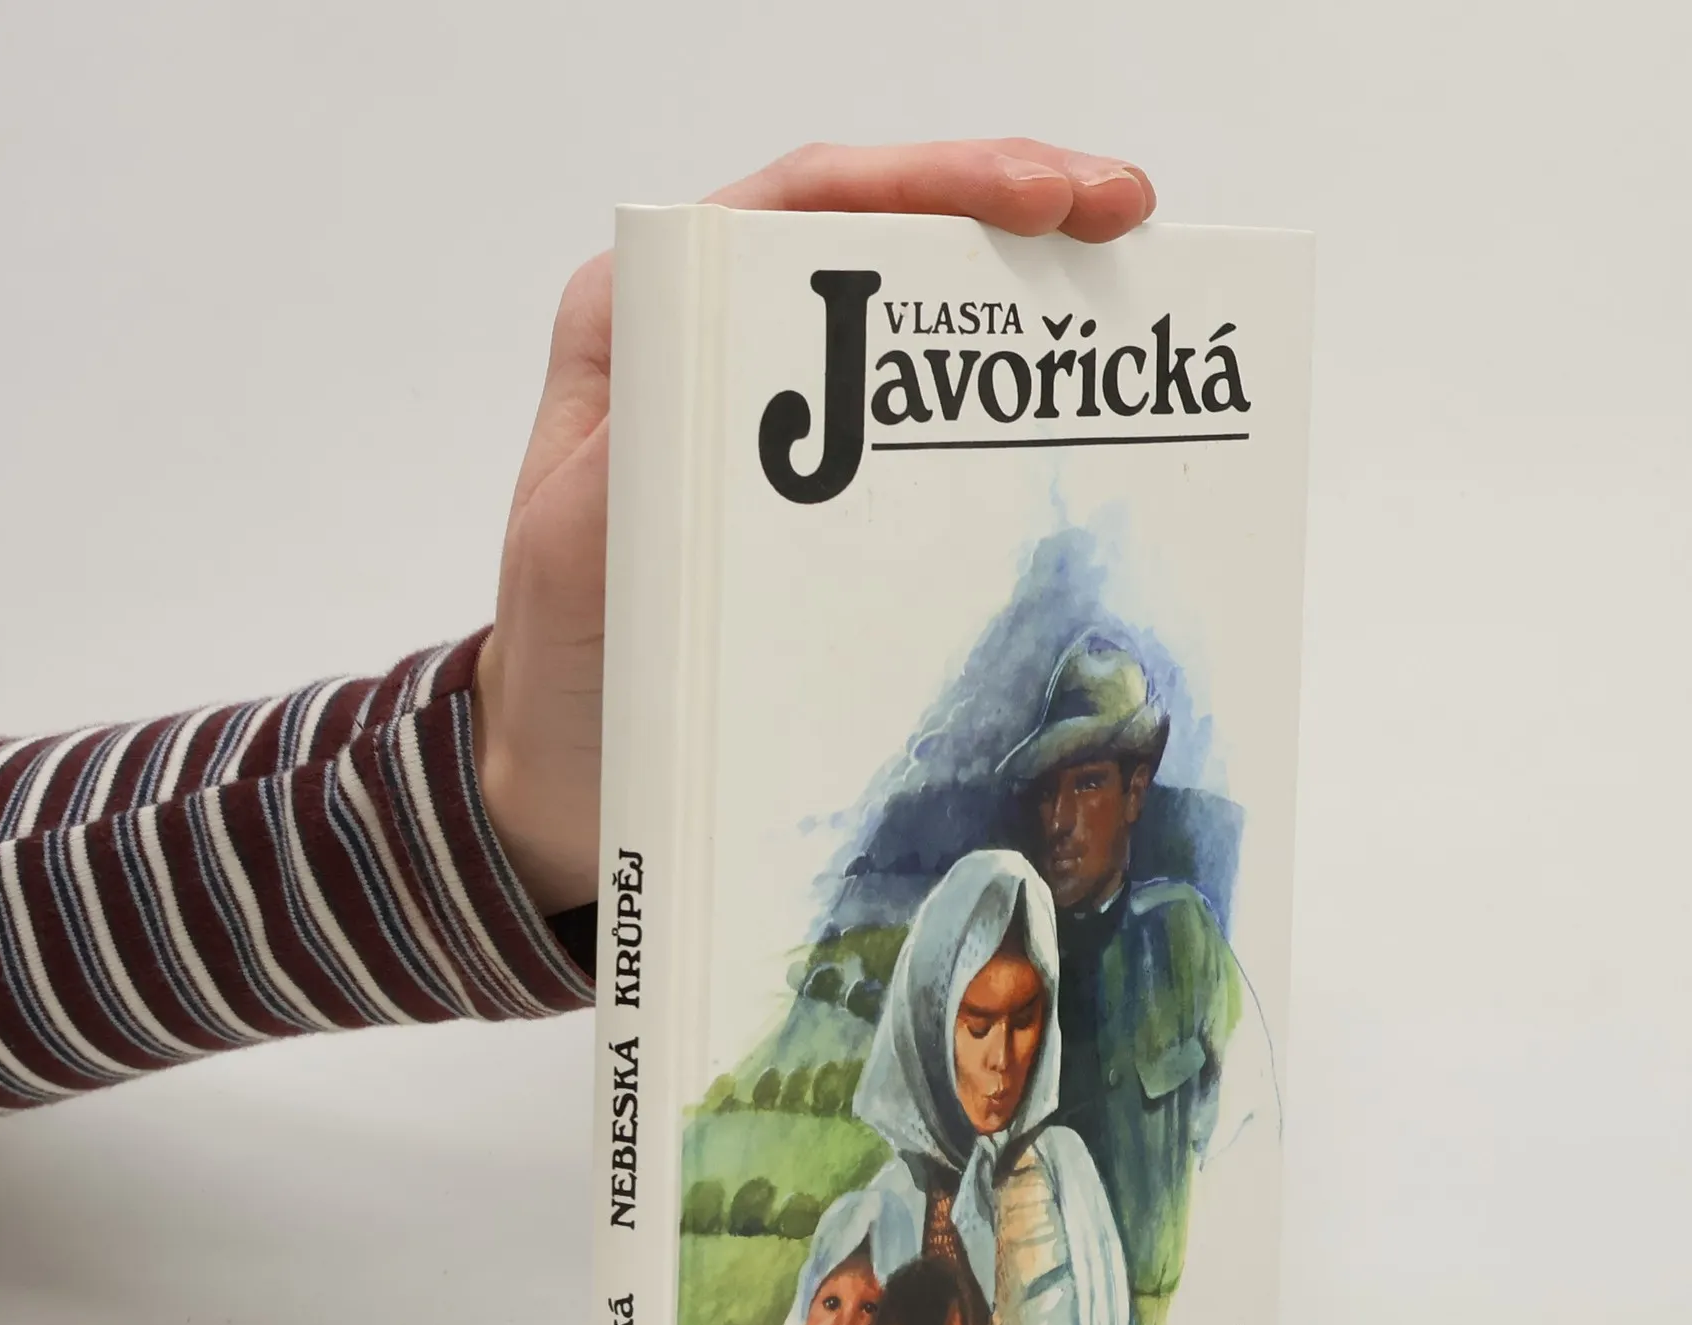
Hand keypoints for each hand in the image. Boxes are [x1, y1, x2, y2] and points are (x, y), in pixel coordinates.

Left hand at [474, 140, 1156, 915]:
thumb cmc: (563, 668)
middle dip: (1009, 205)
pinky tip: (1079, 407)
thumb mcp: (576, 562)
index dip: (924, 181)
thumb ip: (631, 473)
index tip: (1031, 199)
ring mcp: (786, 421)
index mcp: (651, 323)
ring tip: (1129, 276)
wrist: (578, 776)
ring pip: (916, 319)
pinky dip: (1006, 405)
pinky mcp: (830, 498)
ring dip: (1025, 286)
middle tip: (1120, 212)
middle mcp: (722, 347)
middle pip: (880, 235)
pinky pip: (927, 428)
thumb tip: (722, 395)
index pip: (801, 206)